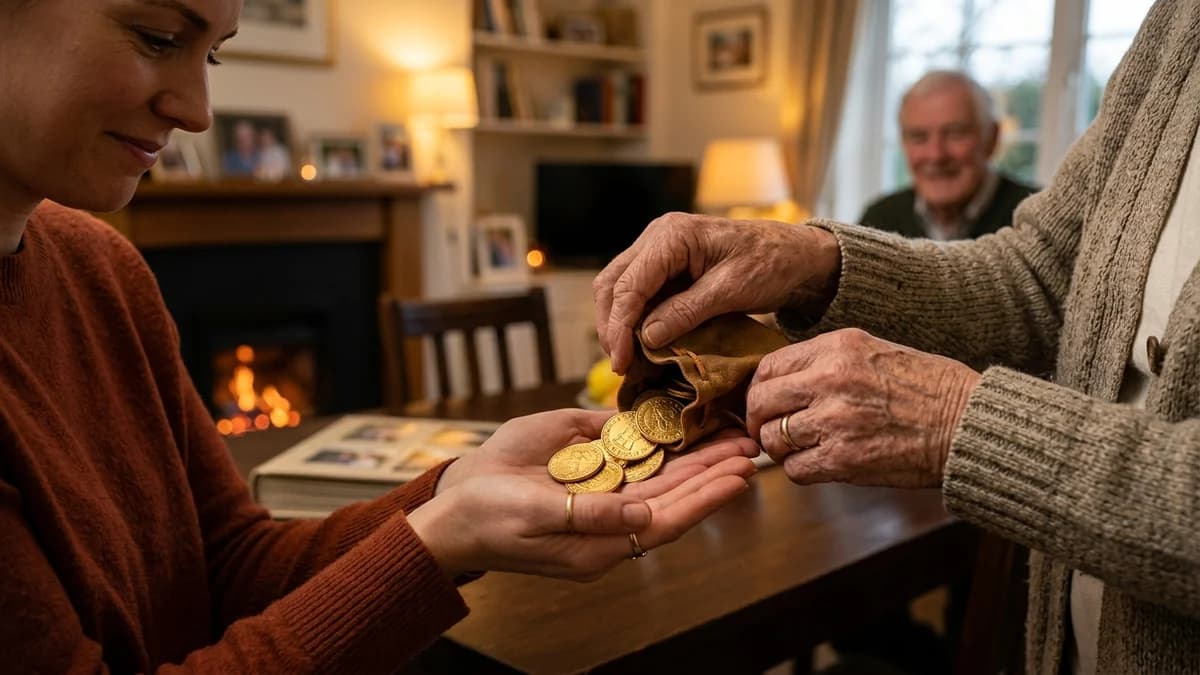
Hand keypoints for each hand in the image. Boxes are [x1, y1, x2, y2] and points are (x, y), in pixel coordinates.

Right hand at [411, 409, 758, 579]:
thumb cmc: (486, 514)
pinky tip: (684, 434)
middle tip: (749, 446)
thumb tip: (643, 514)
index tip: (738, 476)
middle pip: (672, 499)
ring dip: (695, 461)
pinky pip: (632, 467)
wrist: (450, 510)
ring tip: (731, 440)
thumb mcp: (534, 513)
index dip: (704, 499)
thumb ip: (589, 515)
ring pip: (658, 482)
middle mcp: (607, 525)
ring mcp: (597, 502)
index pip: (664, 521)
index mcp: (598, 545)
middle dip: (711, 474)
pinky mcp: (585, 481)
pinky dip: (661, 450)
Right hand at [592, 212, 840, 373]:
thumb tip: (647, 337)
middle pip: (612, 284)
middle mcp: (657, 237)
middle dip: (611, 326)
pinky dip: (635, 320)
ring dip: (619, 324)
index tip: (621, 362)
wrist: (796, 255)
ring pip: (618, 289)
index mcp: (672, 236)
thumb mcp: (731, 291)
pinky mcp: (666, 267)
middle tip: (621, 365)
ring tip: (628, 360)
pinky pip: (639, 294)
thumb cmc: (771, 264)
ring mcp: (659, 250)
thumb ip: (687, 311)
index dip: (619, 326)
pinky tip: (642, 346)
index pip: (629, 284)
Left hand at [745, 329, 980, 487]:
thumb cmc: (928, 387)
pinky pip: (796, 470)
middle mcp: (830, 379)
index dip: (758, 389)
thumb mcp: (873, 352)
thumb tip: (783, 380)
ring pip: (773, 439)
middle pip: (760, 402)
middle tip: (769, 430)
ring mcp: (835, 421)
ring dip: (780, 449)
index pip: (768, 367)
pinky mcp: (844, 459)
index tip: (765, 402)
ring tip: (800, 448)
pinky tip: (819, 464)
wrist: (969, 423)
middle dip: (758, 420)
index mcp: (837, 347)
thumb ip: (826, 361)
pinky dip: (801, 470)